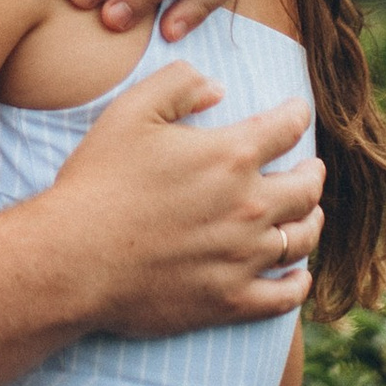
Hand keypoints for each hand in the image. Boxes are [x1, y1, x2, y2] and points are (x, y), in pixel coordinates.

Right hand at [47, 64, 322, 331]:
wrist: (74, 258)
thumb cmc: (99, 181)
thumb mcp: (130, 111)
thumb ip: (179, 85)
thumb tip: (218, 88)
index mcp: (231, 156)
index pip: (287, 128)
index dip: (297, 114)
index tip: (297, 112)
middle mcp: (249, 206)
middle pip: (307, 188)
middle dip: (312, 172)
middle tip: (309, 168)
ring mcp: (243, 258)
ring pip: (302, 239)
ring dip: (312, 222)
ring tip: (310, 215)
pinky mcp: (230, 301)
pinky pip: (284, 297)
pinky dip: (297, 284)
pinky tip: (298, 275)